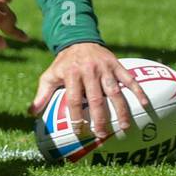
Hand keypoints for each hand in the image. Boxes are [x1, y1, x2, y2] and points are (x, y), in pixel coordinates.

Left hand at [28, 42, 148, 140]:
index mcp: (71, 74)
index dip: (76, 117)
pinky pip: (129, 79)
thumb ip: (42, 94)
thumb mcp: (50, 75)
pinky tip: (145, 104)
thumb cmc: (64, 63)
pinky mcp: (117, 64)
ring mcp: (105, 68)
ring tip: (124, 126)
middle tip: (103, 135)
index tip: (79, 132)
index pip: (73, 100)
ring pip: (114, 92)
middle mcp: (89, 71)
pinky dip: (138, 91)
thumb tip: (31, 113)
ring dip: (120, 110)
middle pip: (95, 99)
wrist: (79, 40)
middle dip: (99, 119)